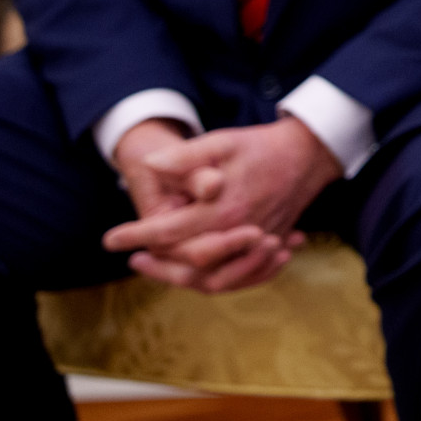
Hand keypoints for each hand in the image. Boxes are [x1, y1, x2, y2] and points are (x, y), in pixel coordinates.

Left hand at [102, 117, 340, 292]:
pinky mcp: (268, 246)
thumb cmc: (263, 146)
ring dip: (180, 277)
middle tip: (131, 257)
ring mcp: (256, 243)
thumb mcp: (223, 141)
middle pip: (187, 264)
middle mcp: (239, 233)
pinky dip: (213, 279)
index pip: (168, 232)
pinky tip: (195, 271)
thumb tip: (150, 165)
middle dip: (155, 264)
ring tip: (156, 266)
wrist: (310, 155)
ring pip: (212, 278)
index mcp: (223, 209)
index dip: (136, 236)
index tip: (110, 239)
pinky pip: (237, 276)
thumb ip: (186, 155)